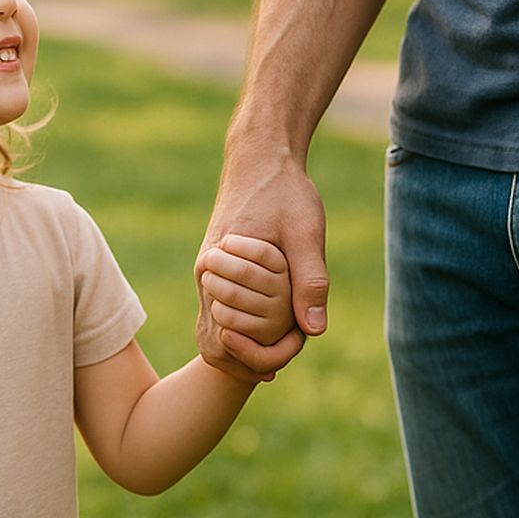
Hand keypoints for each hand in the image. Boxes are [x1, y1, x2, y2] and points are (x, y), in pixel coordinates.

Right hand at [195, 147, 327, 378]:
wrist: (260, 157)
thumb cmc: (284, 190)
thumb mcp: (306, 232)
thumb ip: (310, 280)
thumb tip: (313, 330)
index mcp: (220, 266)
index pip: (228, 336)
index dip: (260, 356)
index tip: (291, 352)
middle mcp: (205, 273)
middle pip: (216, 342)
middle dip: (250, 359)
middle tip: (285, 360)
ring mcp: (206, 273)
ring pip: (213, 332)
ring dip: (243, 347)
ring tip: (278, 354)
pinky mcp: (213, 270)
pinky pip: (218, 314)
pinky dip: (240, 331)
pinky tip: (269, 336)